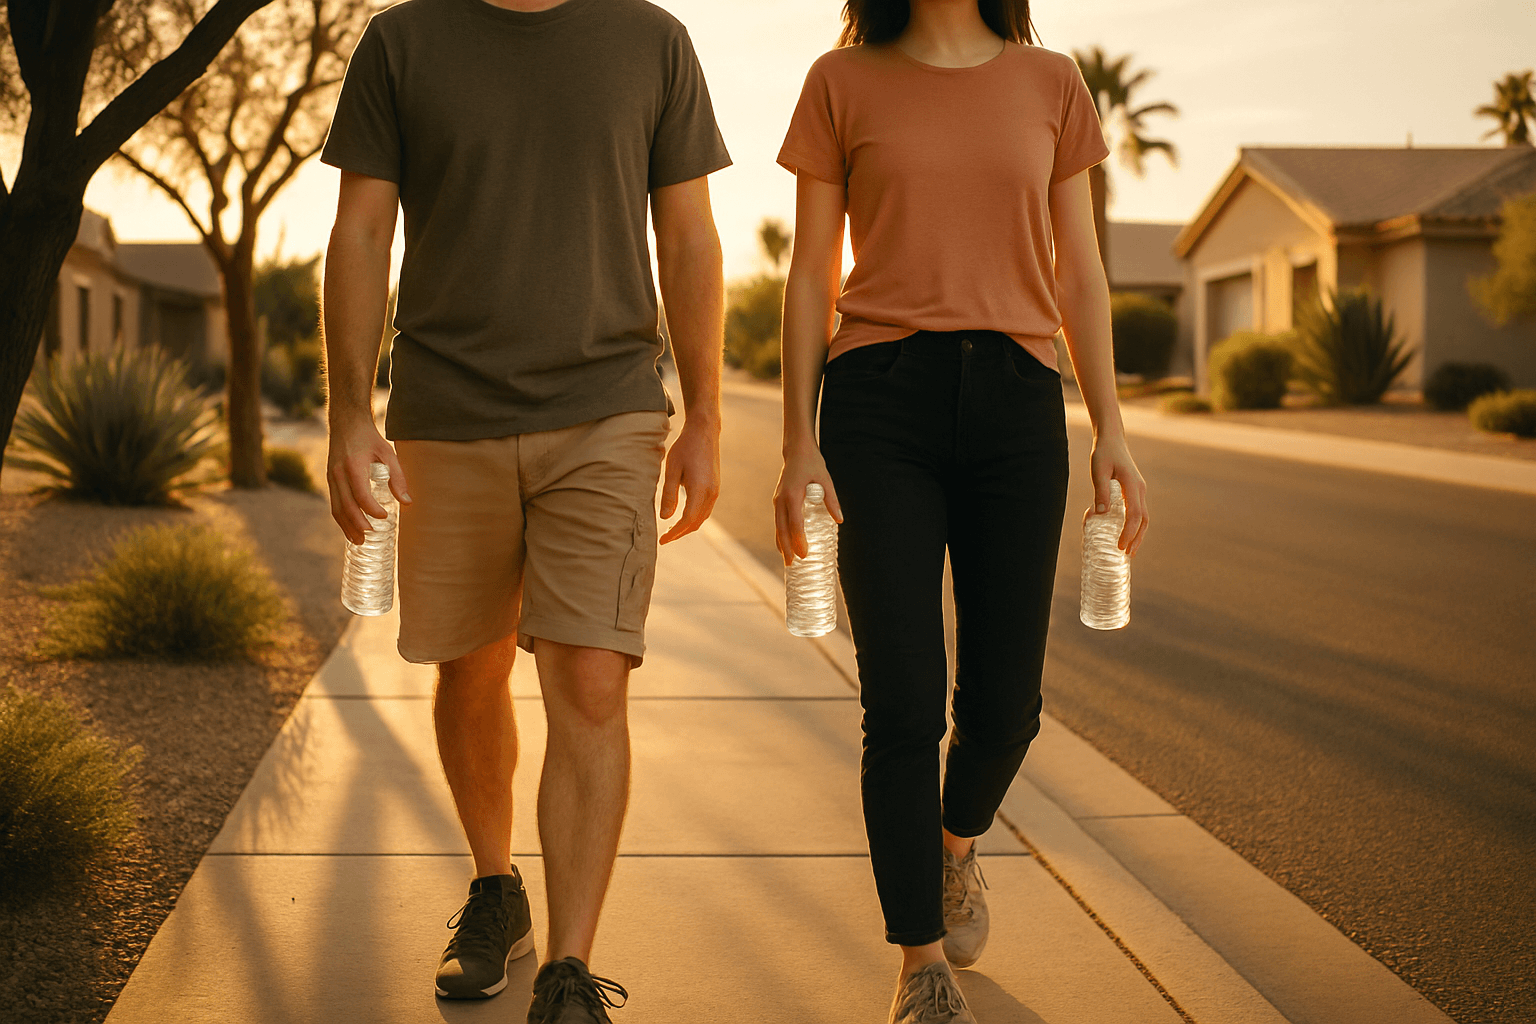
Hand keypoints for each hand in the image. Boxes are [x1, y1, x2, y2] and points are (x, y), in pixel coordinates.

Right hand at [327, 416, 410, 545]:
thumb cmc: (369, 439)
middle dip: (358, 524)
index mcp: (353, 466)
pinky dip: (341, 518)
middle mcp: (338, 473)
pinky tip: (350, 528)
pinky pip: (334, 503)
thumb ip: (398, 477)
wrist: (346, 423)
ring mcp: (331, 477)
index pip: (361, 494)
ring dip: (346, 526)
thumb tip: (407, 502)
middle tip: (370, 535)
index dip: (372, 509)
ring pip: (336, 508)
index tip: (385, 516)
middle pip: (346, 506)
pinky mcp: (329, 480)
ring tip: (359, 540)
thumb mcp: (388, 453)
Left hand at [659, 417, 720, 543]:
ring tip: (672, 530)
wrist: (704, 432)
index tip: (662, 541)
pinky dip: (694, 518)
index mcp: (700, 489)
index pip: (687, 520)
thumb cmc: (685, 447)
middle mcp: (711, 493)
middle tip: (665, 539)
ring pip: (702, 517)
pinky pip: (706, 509)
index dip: (674, 533)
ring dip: (688, 527)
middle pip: (696, 522)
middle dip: (680, 533)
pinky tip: (683, 516)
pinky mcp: (715, 487)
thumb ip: (668, 495)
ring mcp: (715, 491)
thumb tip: (665, 518)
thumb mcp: (672, 469)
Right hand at [773, 443, 843, 565]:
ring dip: (781, 543)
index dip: (799, 540)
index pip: (795, 523)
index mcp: (793, 495)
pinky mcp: (778, 500)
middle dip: (787, 547)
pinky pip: (778, 521)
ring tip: (787, 560)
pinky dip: (780, 534)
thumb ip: (832, 500)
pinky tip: (784, 544)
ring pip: (777, 526)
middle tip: (792, 564)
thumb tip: (840, 521)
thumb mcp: (826, 480)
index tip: (804, 554)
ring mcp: (777, 500)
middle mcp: (781, 499)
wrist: (796, 450)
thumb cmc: (812, 463)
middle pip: (782, 529)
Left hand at [1087, 434, 1148, 556]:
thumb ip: (1100, 491)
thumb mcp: (1098, 471)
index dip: (1129, 533)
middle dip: (1137, 538)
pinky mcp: (1134, 490)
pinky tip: (1125, 533)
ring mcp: (1138, 490)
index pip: (1134, 515)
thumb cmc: (1104, 453)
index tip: (1121, 546)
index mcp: (1132, 486)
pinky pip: (1137, 510)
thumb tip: (1101, 514)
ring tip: (1129, 550)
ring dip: (1138, 534)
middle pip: (1143, 519)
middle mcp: (1139, 489)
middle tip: (1127, 554)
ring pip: (1143, 516)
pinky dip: (1134, 524)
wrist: (1112, 439)